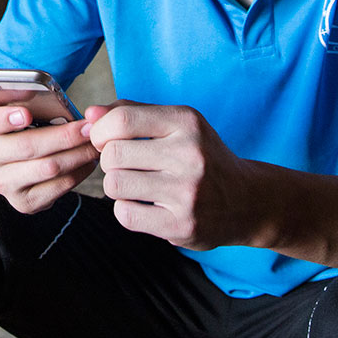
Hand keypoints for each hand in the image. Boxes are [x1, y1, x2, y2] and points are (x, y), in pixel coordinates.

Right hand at [0, 97, 97, 213]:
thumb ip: (25, 98)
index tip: (27, 115)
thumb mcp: (12, 104)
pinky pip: (56, 188)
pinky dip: (77, 173)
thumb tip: (53, 99)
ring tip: (93, 143)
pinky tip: (87, 162)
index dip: (4, 118)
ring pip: (46, 168)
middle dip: (63, 136)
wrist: (5, 156)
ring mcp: (2, 182)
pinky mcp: (21, 202)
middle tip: (88, 128)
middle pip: (27, 146)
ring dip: (76, 155)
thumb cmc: (17, 123)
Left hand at [87, 103, 259, 249]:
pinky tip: (144, 204)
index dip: (101, 131)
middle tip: (125, 164)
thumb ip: (131, 113)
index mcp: (186, 123)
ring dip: (117, 185)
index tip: (103, 139)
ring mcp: (187, 192)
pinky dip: (126, 209)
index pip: (123, 120)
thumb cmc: (202, 156)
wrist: (248, 200)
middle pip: (113, 154)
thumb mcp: (177, 123)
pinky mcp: (182, 224)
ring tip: (136, 184)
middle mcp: (189, 155)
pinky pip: (125, 214)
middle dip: (109, 159)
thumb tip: (89, 116)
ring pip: (114, 185)